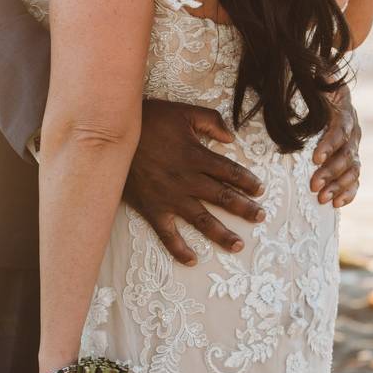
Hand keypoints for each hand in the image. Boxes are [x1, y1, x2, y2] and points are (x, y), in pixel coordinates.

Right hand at [124, 100, 264, 264]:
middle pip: (222, 198)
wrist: (112, 136)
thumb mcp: (183, 112)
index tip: (260, 190)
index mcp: (197, 156)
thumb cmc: (148, 120)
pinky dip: (179, 249)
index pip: (230, 172)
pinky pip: (167, 233)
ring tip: (237, 245)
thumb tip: (231, 138)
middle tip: (260, 217)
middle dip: (244, 209)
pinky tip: (192, 260)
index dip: (248, 181)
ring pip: (202, 220)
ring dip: (222, 234)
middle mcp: (188, 180)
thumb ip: (210, 121)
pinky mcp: (152, 209)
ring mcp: (170, 197)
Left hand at [310, 85, 361, 207]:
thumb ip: (318, 77)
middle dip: (331, 171)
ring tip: (321, 198)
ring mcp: (354, 149)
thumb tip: (317, 68)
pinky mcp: (351, 163)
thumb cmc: (318, 90)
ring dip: (337, 185)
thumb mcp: (318, 81)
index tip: (315, 157)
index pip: (341, 129)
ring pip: (352, 170)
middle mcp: (354, 132)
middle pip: (347, 154)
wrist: (329, 97)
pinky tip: (337, 204)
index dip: (330, 144)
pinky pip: (355, 180)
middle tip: (313, 185)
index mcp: (345, 113)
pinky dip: (348, 193)